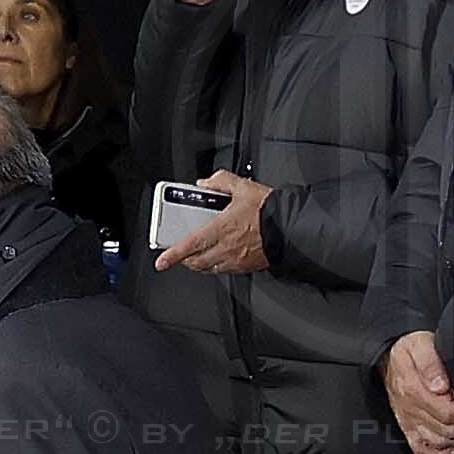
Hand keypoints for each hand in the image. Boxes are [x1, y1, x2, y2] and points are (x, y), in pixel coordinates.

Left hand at [157, 171, 272, 274]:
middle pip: (197, 262)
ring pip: (209, 269)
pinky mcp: (246, 267)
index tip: (161, 261)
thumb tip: (206, 183)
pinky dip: (216, 266)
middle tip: (179, 255)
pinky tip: (218, 258)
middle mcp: (226, 249)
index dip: (173, 255)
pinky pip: (225, 271)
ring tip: (196, 257)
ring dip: (199, 264)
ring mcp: (236, 261)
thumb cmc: (269, 210)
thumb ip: (221, 181)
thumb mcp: (243, 187)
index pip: (190, 245)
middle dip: (185, 260)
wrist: (292, 228)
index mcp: (221, 229)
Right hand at [381, 327, 453, 453]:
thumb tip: (441, 385)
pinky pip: (423, 450)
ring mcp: (409, 421)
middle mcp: (411, 409)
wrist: (389, 357)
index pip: (447, 412)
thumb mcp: (420, 345)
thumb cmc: (408, 351)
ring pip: (439, 442)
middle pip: (447, 429)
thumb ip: (430, 363)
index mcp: (414, 390)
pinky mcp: (408, 429)